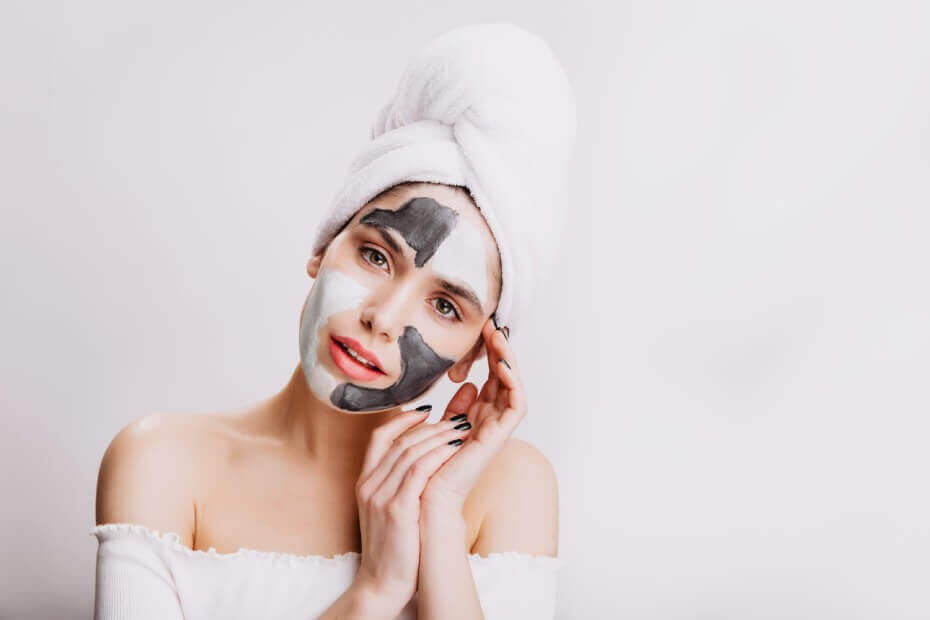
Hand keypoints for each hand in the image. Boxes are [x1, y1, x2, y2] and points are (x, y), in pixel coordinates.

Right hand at [352, 406, 473, 612]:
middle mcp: (369, 485)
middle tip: (457, 418)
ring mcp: (380, 496)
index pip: (379, 437)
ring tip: (462, 429)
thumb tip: (426, 459)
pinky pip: (418, 472)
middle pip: (399, 441)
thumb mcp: (390, 509)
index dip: (401, 419)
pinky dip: (437, 455)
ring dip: (439, 436)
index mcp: (365, 482)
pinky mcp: (396, 509)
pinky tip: (454, 449)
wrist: (383, 584)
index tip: (425, 410)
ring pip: (409, 451)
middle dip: (431, 425)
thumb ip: (400, 483)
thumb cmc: (394, 548)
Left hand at [421, 317, 525, 515]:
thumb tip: (466, 384)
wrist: (424, 499)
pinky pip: (517, 405)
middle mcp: (491, 422)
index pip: (491, 379)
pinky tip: (502, 364)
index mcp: (477, 419)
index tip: (481, 332)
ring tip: (498, 337)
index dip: (489, 355)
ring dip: (508, 360)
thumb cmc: (425, 468)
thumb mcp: (439, 426)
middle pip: (504, 378)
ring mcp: (497, 429)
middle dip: (500, 351)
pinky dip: (514, 383)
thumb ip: (454, 407)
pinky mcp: (499, 437)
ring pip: (513, 387)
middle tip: (493, 326)